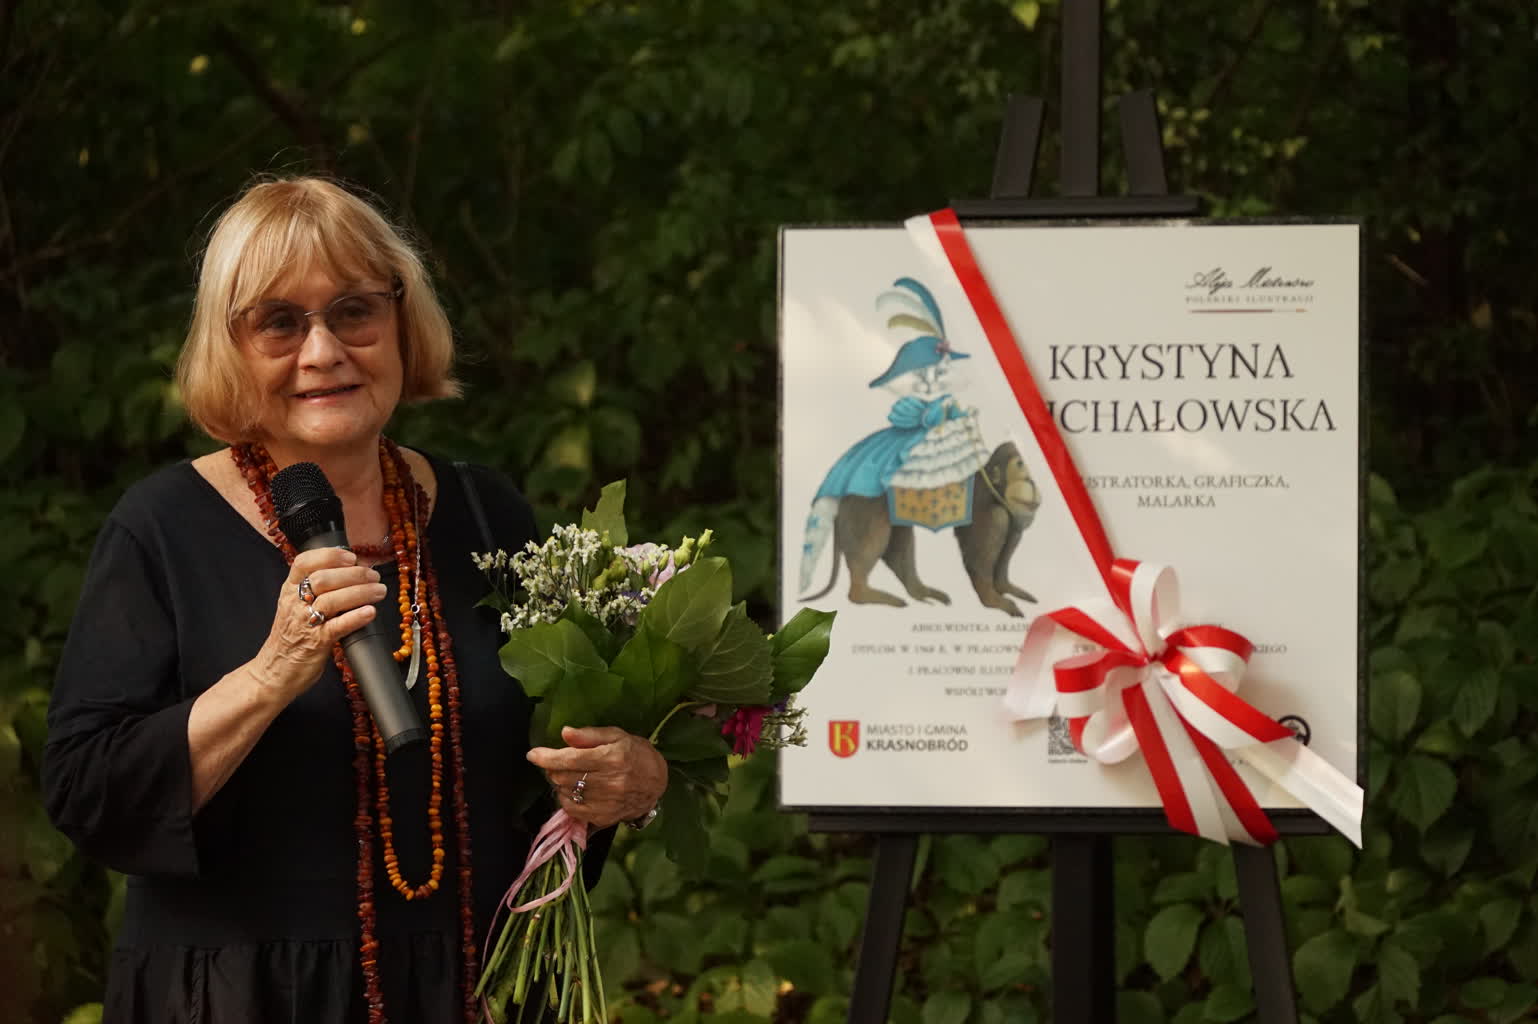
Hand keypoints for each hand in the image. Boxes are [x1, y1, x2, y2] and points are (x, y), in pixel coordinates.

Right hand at [249, 548, 388, 703]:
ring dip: (360, 592)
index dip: (329, 555)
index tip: (351, 556)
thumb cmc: (291, 638)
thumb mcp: (295, 607)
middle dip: (353, 574)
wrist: (274, 672)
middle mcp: (295, 604)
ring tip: (379, 591)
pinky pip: (337, 626)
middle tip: (373, 576)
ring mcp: (304, 624)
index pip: (303, 562)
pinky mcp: (316, 643)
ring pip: (332, 600)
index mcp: (289, 591)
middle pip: (323, 579)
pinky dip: (356, 617)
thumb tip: (352, 572)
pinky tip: (370, 612)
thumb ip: (316, 590)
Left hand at [528, 726, 667, 828]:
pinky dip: (567, 799)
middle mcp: (609, 782)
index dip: (547, 757)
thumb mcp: (617, 735)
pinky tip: (574, 790)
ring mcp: (606, 803)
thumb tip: (565, 733)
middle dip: (552, 769)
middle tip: (555, 762)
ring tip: (567, 774)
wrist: (657, 783)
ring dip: (559, 783)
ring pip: (566, 793)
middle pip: (564, 777)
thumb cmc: (637, 753)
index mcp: (612, 758)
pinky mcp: (603, 817)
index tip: (533, 754)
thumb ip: (590, 735)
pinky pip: (573, 810)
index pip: (570, 759)